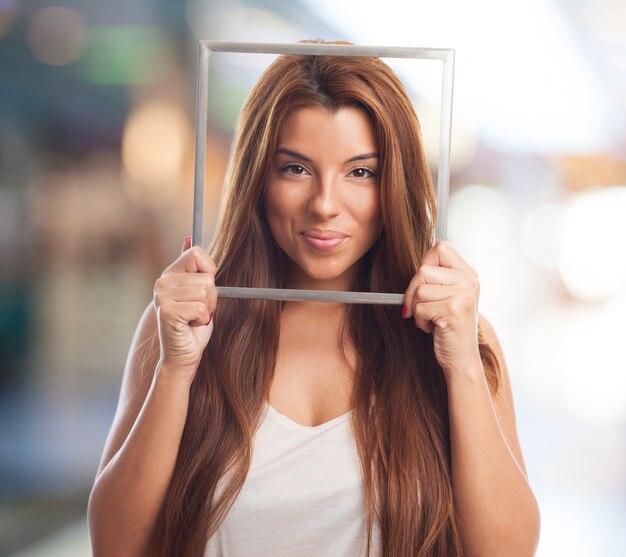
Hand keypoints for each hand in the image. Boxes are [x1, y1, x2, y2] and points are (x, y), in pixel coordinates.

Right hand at [153, 236, 217, 379]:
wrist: (182, 356)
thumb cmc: (193, 326)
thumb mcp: (198, 292)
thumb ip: (194, 268)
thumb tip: (188, 238)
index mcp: (170, 274)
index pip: (197, 253)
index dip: (210, 272)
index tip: (205, 289)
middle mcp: (162, 282)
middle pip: (207, 278)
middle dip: (211, 298)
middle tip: (198, 311)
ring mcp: (162, 297)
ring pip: (206, 293)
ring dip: (207, 310)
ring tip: (194, 319)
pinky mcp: (168, 312)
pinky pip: (201, 308)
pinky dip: (202, 320)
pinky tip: (190, 326)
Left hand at [403, 241, 480, 378]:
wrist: (461, 358)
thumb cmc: (450, 327)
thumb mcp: (449, 296)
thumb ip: (438, 277)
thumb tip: (418, 265)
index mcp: (469, 274)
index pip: (440, 248)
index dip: (425, 264)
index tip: (424, 282)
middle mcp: (469, 282)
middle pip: (423, 270)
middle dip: (413, 291)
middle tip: (420, 307)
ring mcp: (463, 295)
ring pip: (419, 290)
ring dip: (417, 308)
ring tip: (431, 318)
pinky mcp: (452, 310)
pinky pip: (419, 308)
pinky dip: (419, 321)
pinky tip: (433, 327)